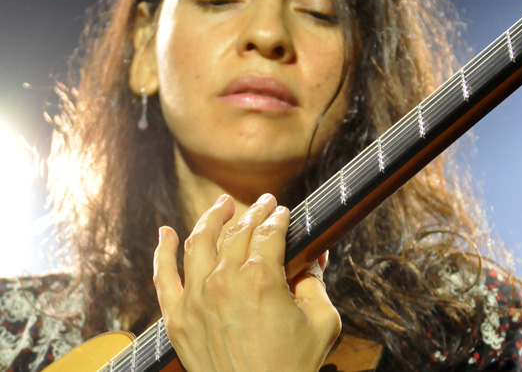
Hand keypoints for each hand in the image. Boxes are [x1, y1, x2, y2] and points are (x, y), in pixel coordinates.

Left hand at [153, 193, 341, 371]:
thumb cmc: (293, 367)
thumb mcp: (322, 322)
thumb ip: (316, 283)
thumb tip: (316, 257)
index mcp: (260, 278)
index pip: (269, 233)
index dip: (278, 218)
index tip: (282, 212)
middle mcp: (224, 281)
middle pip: (237, 232)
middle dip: (253, 212)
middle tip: (263, 203)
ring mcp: (196, 298)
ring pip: (200, 242)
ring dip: (211, 217)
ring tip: (222, 204)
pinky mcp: (178, 319)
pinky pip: (163, 277)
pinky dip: (162, 251)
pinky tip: (166, 232)